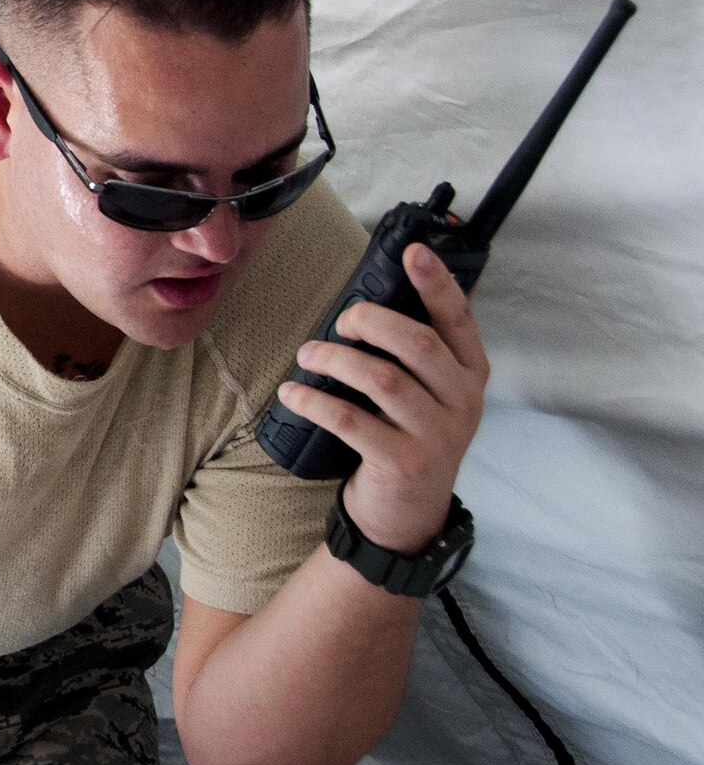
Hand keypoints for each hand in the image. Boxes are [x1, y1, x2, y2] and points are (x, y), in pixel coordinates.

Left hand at [279, 243, 489, 556]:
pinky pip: (350, 420)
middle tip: (341, 320)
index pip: (459, 319)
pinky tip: (293, 391)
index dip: (437, 284)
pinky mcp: (404, 462)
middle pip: (417, 343)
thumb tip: (371, 298)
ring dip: (336, 359)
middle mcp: (463, 401)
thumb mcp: (428, 392)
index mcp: (471, 373)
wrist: (408, 512)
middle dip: (371, 321)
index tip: (413, 252)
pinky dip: (314, 401)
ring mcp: (437, 434)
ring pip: (381, 379)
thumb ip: (414, 351)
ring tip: (308, 354)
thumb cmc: (409, 434)